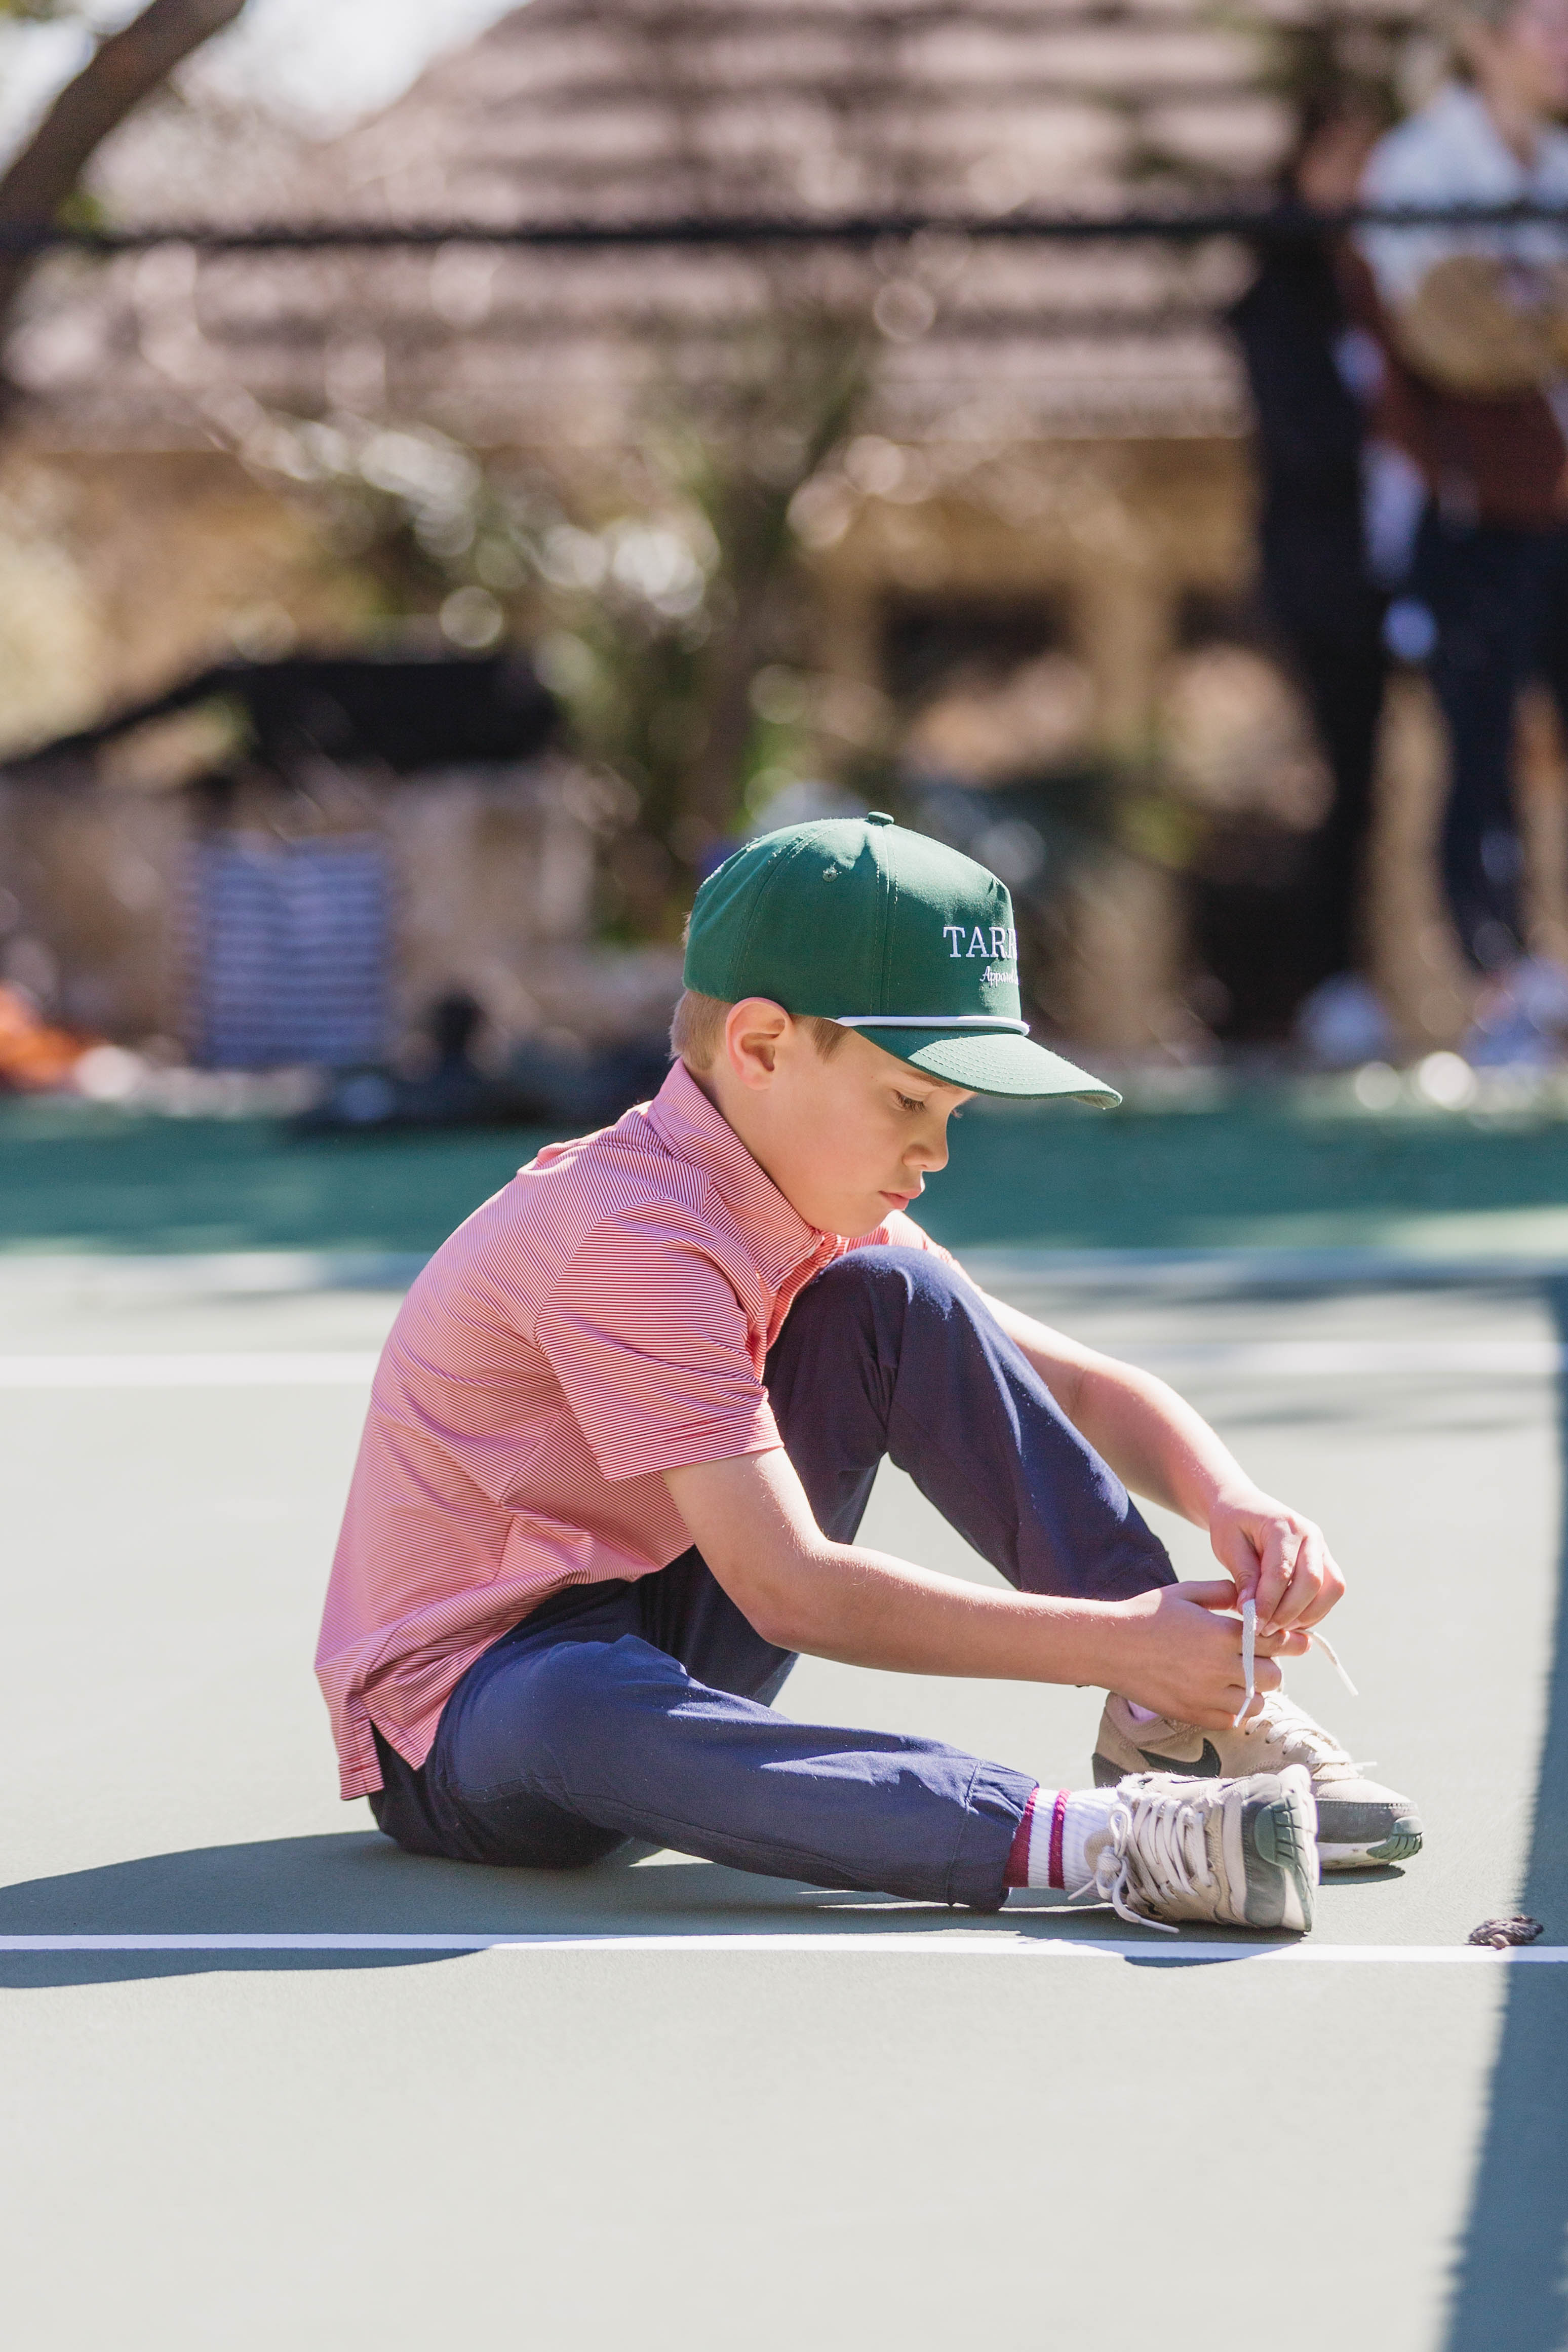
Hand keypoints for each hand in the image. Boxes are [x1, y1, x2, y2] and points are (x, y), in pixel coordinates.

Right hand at [1110, 1582, 1307, 1731]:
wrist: (1109, 1645)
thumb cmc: (1145, 1614)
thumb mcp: (1185, 1592)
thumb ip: (1221, 1592)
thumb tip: (1248, 1596)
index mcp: (1221, 1633)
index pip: (1275, 1642)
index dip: (1291, 1642)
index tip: (1299, 1642)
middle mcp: (1219, 1666)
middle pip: (1273, 1677)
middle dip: (1271, 1667)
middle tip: (1259, 1660)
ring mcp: (1206, 1694)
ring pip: (1256, 1703)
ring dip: (1255, 1692)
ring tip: (1242, 1681)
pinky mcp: (1193, 1713)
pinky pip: (1231, 1721)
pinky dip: (1234, 1711)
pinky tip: (1223, 1696)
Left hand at [1206, 1485, 1344, 1635]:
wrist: (1245, 1506)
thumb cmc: (1233, 1525)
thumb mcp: (1229, 1547)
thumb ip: (1244, 1577)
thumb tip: (1250, 1611)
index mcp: (1283, 1526)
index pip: (1281, 1572)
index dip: (1268, 1603)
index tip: (1253, 1625)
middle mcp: (1310, 1535)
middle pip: (1312, 1582)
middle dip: (1289, 1613)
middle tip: (1265, 1630)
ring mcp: (1322, 1547)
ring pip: (1331, 1589)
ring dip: (1307, 1615)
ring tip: (1278, 1627)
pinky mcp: (1325, 1561)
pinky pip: (1330, 1591)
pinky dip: (1314, 1611)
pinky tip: (1290, 1621)